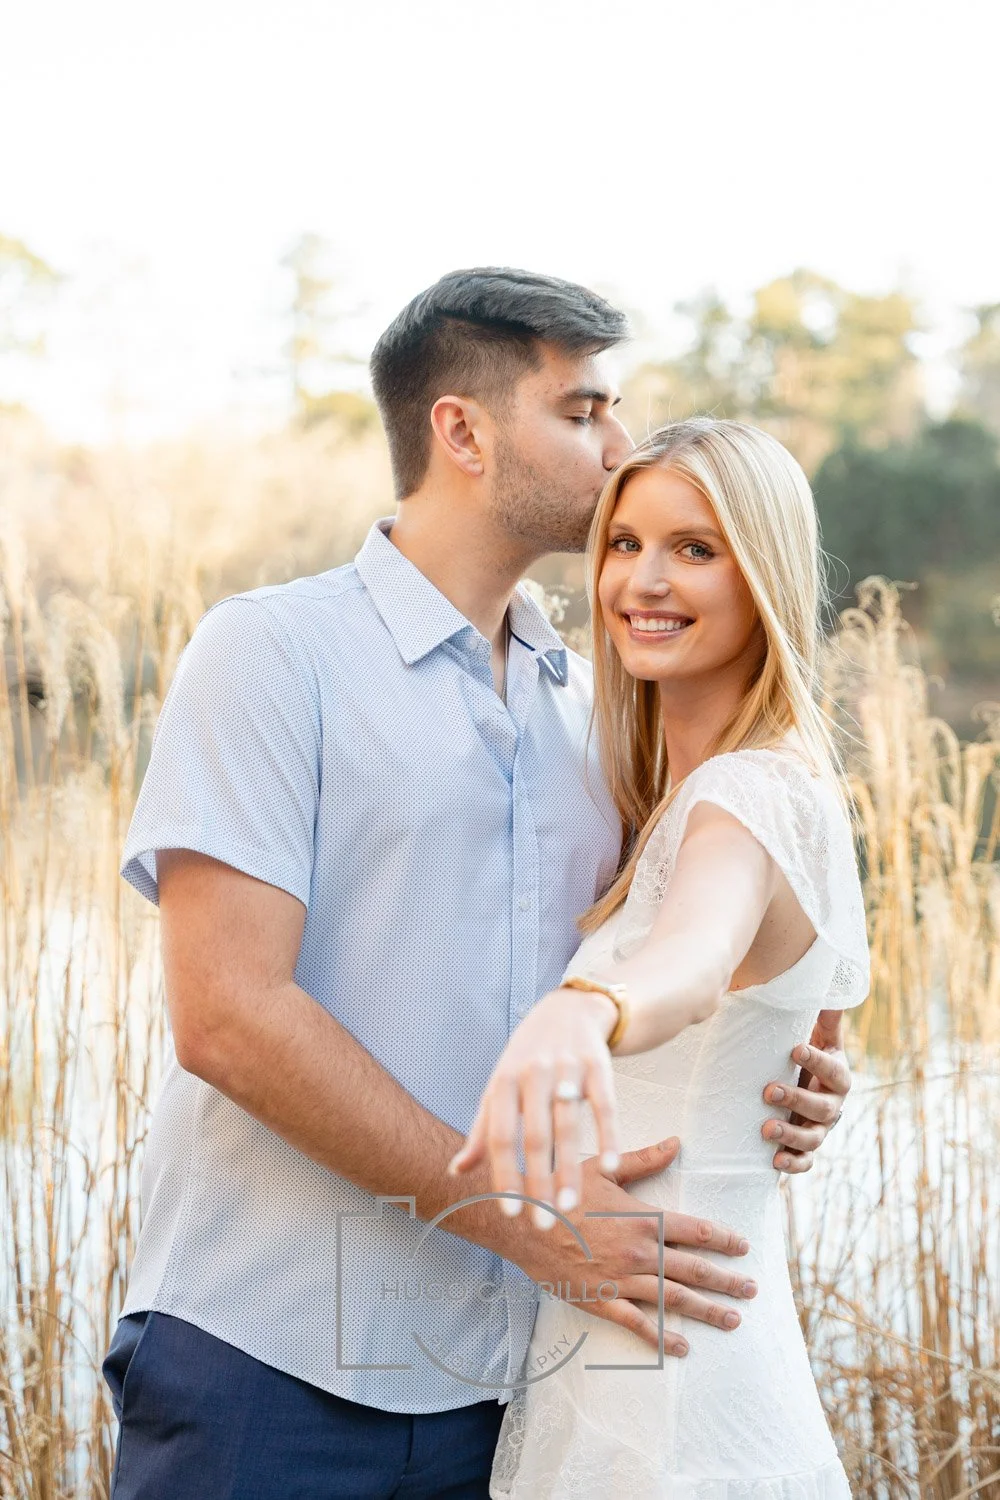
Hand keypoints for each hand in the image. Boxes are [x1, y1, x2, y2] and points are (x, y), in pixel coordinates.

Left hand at [447, 986, 621, 1220]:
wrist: (568, 1009)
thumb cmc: (526, 1058)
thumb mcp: (499, 1087)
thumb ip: (482, 1131)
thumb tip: (457, 1172)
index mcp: (503, 1082)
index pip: (501, 1137)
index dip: (505, 1176)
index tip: (511, 1214)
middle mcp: (532, 1074)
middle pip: (536, 1137)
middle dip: (539, 1184)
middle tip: (544, 1225)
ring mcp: (566, 1068)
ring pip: (568, 1126)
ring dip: (570, 1170)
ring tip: (570, 1207)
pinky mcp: (598, 1065)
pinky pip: (604, 1105)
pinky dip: (609, 1136)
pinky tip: (610, 1166)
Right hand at [498, 1141, 757, 1357]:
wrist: (519, 1220)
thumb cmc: (561, 1190)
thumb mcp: (603, 1169)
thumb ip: (644, 1159)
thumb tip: (677, 1142)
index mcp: (643, 1218)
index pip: (697, 1231)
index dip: (725, 1240)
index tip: (744, 1248)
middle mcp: (639, 1251)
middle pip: (695, 1269)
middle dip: (727, 1281)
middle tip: (752, 1289)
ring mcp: (621, 1279)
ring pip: (675, 1299)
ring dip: (708, 1311)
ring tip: (733, 1319)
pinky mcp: (601, 1301)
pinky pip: (639, 1324)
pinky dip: (663, 1338)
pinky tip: (683, 1347)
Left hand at [760, 1009, 851, 1173]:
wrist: (802, 1084)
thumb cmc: (803, 1055)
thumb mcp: (816, 1034)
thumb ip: (824, 1016)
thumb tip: (827, 986)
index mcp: (837, 1075)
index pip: (833, 1070)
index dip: (817, 1061)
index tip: (795, 1049)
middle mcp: (832, 1105)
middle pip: (823, 1108)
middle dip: (797, 1099)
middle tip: (768, 1091)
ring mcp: (820, 1129)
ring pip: (813, 1138)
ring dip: (791, 1135)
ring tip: (766, 1129)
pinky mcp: (804, 1148)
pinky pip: (805, 1161)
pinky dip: (793, 1164)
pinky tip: (775, 1161)